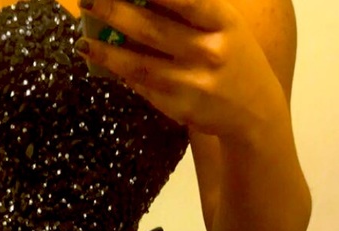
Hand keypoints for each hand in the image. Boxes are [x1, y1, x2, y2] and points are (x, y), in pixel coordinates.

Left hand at [75, 0, 287, 140]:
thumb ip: (191, 9)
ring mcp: (193, 82)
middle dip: (115, 12)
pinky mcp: (180, 108)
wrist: (254, 111)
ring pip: (141, 65)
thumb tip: (141, 0)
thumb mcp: (224, 24)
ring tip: (83, 43)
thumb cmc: (234, 57)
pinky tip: (104, 65)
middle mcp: (209, 50)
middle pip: (152, 29)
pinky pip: (144, 88)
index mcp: (222, 21)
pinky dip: (122, 74)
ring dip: (107, 53)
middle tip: (87, 1)